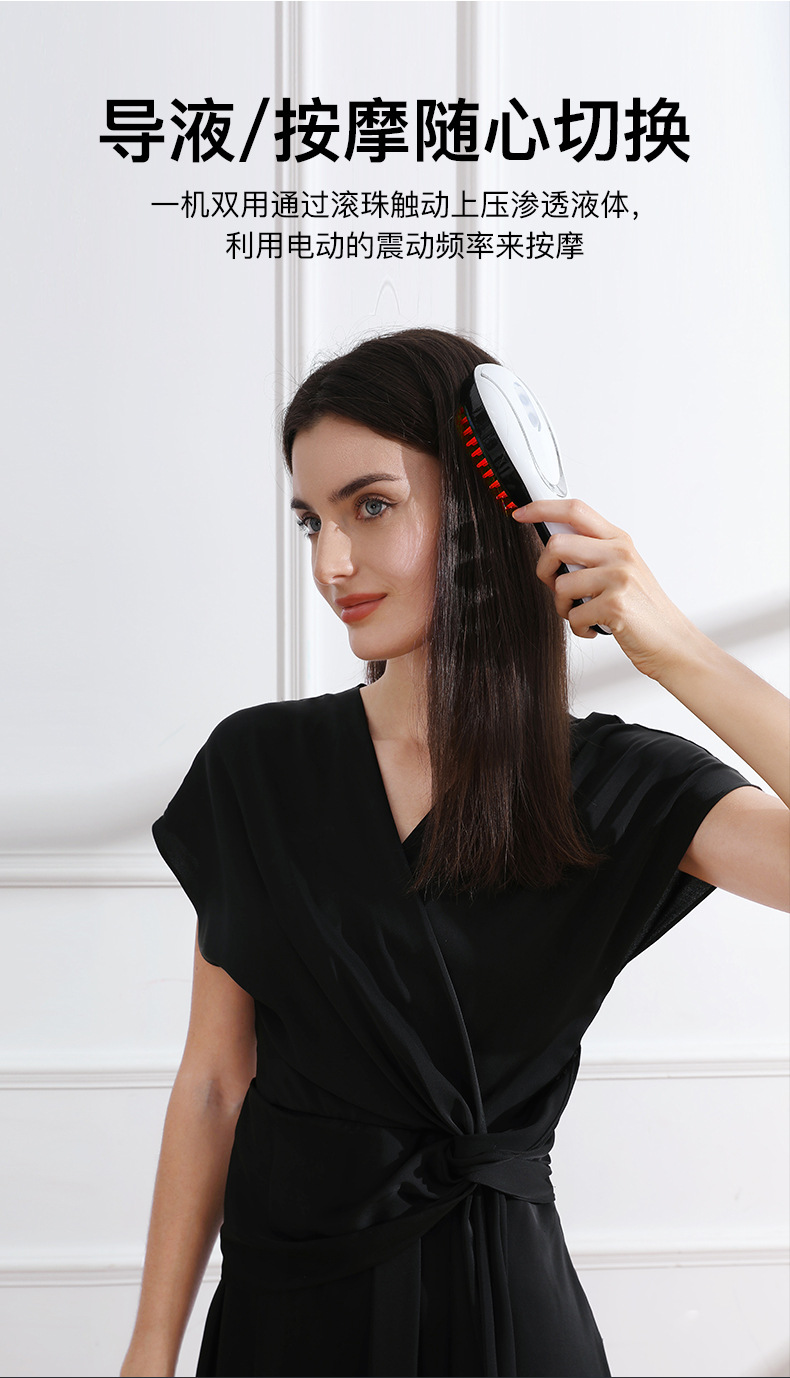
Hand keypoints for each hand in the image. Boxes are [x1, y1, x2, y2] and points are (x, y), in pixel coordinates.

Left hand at [512, 498, 701, 678]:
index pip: (575, 510)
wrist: (671, 642)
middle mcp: (619, 553)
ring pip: (560, 584)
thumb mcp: (622, 570)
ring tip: (581, 613)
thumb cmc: (643, 610)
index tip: (521, 514)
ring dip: (562, 607)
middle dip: (544, 570)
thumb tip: (551, 546)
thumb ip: (592, 554)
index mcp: (618, 540)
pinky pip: (573, 615)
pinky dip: (578, 628)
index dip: (541, 508)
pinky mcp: (616, 605)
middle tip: (556, 587)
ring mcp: (619, 577)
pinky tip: (593, 628)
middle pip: (557, 544)